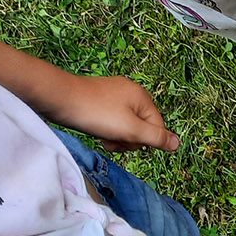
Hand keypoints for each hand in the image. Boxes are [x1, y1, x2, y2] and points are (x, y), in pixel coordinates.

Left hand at [46, 75, 180, 151]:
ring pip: (127, 125)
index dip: (145, 141)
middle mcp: (131, 92)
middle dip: (130, 139)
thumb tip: (178, 144)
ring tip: (103, 136)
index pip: (158, 127)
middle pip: (143, 127)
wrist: (58, 98)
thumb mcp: (131, 130)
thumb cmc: (95, 113)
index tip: (127, 142)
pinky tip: (97, 131)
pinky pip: (113, 120)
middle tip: (113, 139)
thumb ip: (156, 138)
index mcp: (142, 97)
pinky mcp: (101, 99)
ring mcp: (115, 95)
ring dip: (118, 137)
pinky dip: (108, 129)